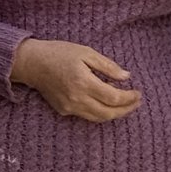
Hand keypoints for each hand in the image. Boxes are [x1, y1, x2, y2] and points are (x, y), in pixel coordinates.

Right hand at [12, 38, 140, 122]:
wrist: (32, 63)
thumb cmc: (59, 53)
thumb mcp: (85, 52)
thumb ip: (107, 66)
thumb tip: (126, 77)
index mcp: (84, 82)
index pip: (114, 97)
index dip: (129, 98)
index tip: (138, 93)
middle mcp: (77, 98)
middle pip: (108, 113)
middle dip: (126, 110)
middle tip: (137, 102)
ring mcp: (69, 107)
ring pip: (98, 118)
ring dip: (114, 114)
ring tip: (126, 106)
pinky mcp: (63, 110)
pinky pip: (86, 115)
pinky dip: (100, 112)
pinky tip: (107, 104)